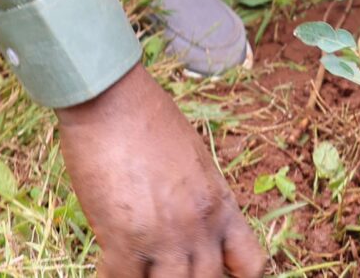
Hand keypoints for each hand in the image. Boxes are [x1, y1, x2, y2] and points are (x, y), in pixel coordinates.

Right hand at [57, 63, 264, 277]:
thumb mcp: (194, 159)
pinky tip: (109, 264)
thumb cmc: (149, 117)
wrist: (114, 100)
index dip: (236, 277)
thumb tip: (186, 223)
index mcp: (220, 205)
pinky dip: (115, 276)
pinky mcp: (123, 240)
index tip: (219, 273)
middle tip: (165, 266)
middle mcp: (198, 226)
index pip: (250, 264)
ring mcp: (163, 236)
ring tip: (139, 267)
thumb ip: (197, 199)